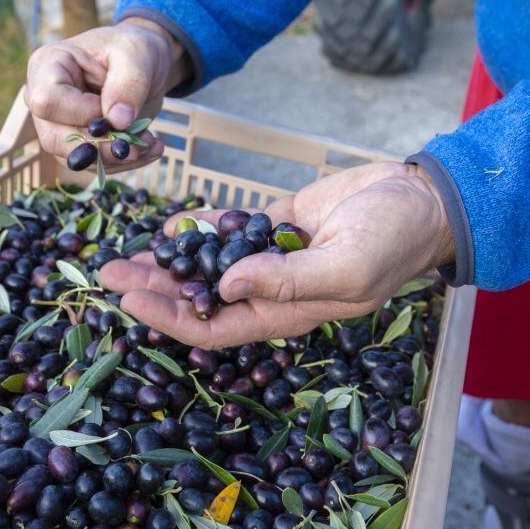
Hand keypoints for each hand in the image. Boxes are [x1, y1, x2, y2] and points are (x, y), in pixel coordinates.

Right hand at [24, 17, 191, 171]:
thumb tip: (118, 121)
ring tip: (151, 144)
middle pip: (53, 138)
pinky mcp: (76, 141)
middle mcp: (43, 96)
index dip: (83, 115)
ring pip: (73, 157)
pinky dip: (123, 162)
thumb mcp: (137, 54)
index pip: (47, 102)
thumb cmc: (134, 49)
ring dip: (115, 159)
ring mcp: (57, 123)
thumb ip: (128, 84)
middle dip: (99, 148)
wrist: (145, 64)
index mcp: (47, 65)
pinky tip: (149, 148)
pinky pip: (92, 163)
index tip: (118, 112)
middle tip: (138, 145)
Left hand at [99, 161, 454, 348]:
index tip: (127, 301)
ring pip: (208, 266)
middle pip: (199, 299)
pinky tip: (171, 225)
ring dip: (169, 262)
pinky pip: (230, 232)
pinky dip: (201, 229)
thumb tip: (222, 287)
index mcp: (287, 313)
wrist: (421, 201)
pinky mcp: (278, 226)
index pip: (214, 327)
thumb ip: (286, 279)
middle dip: (154, 289)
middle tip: (108, 273)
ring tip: (126, 253)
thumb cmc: (392, 241)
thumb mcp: (345, 267)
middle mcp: (273, 290)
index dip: (167, 319)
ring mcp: (273, 257)